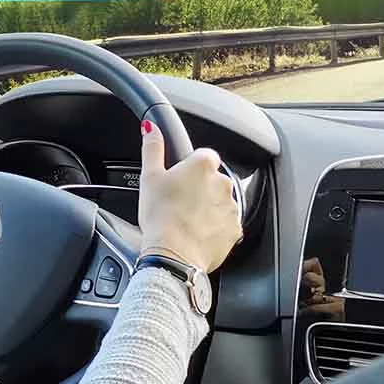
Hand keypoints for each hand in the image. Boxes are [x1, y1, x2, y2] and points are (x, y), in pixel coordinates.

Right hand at [137, 120, 241, 272]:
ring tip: (186, 221)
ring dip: (208, 208)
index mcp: (203, 165)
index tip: (180, 180)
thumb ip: (153, 148)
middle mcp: (223, 182)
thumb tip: (151, 128)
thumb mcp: (149, 177)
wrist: (173, 255)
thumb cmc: (160, 216)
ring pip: (220, 202)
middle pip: (213, 179)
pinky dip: (214, 228)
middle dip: (200, 188)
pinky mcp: (235, 230)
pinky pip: (225, 224)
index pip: (204, 156)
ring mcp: (231, 207)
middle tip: (179, 202)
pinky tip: (196, 234)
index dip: (190, 167)